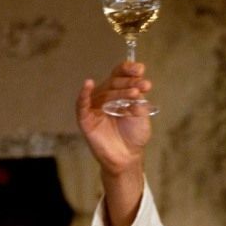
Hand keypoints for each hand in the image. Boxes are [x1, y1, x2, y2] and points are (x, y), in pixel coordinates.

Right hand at [76, 62, 153, 225]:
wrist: (128, 157)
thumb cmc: (134, 135)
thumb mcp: (141, 115)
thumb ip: (139, 101)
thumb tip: (139, 88)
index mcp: (117, 92)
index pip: (120, 74)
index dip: (128, 69)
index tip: (141, 69)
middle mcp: (104, 97)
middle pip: (113, 83)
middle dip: (129, 83)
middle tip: (144, 86)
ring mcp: (94, 107)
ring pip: (104, 93)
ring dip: (118, 91)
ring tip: (135, 93)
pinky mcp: (85, 119)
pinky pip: (81, 104)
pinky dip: (83, 94)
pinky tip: (87, 84)